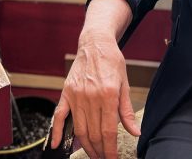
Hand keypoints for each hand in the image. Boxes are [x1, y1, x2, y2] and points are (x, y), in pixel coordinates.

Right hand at [50, 32, 140, 158]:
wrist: (95, 43)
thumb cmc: (112, 62)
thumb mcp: (125, 84)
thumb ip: (127, 111)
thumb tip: (135, 132)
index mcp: (108, 95)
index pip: (108, 131)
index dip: (110, 149)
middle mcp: (91, 96)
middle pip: (93, 133)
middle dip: (99, 151)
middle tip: (104, 158)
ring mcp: (76, 95)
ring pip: (79, 129)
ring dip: (85, 146)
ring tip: (92, 154)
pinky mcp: (66, 93)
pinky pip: (59, 115)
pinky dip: (56, 131)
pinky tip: (56, 144)